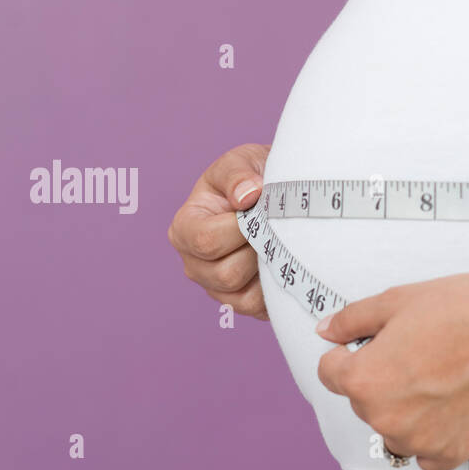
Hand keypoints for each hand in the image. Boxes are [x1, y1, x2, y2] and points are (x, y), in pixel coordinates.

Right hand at [168, 143, 270, 319]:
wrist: (278, 196)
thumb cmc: (252, 177)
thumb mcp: (241, 162)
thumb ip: (238, 175)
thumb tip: (247, 195)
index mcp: (184, 229)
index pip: (206, 242)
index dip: (239, 229)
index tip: (260, 208)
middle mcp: (194, 264)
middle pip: (226, 274)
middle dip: (257, 250)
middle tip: (275, 226)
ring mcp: (217, 288)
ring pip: (244, 295)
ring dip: (269, 268)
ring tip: (279, 241)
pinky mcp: (242, 303)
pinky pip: (260, 307)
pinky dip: (277, 287)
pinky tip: (284, 261)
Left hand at [315, 273, 468, 469]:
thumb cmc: (465, 311)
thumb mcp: (396, 301)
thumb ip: (352, 321)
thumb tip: (327, 330)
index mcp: (364, 382)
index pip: (330, 374)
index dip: (348, 354)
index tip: (368, 347)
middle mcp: (386, 419)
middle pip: (363, 402)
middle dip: (380, 380)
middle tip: (418, 353)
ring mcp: (420, 441)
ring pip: (394, 431)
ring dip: (404, 412)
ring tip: (438, 378)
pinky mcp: (453, 453)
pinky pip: (426, 455)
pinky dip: (432, 435)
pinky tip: (450, 405)